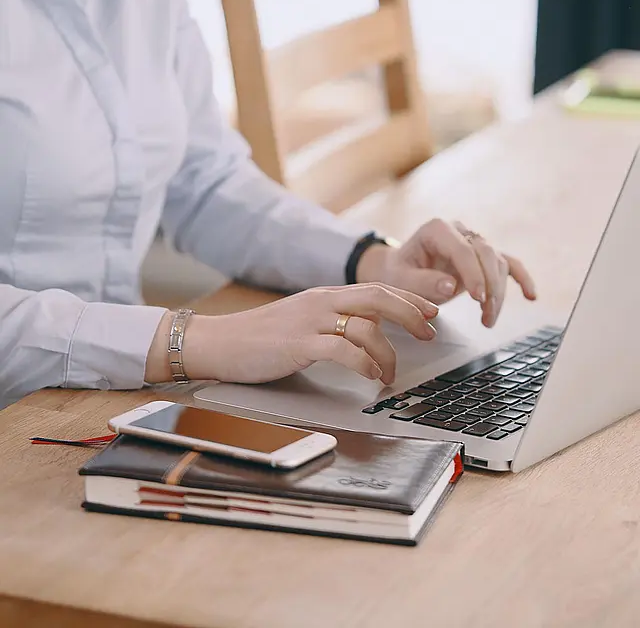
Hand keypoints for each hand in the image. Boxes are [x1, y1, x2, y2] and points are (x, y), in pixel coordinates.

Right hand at [145, 284, 437, 386]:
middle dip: (411, 314)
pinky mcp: (299, 345)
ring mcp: (310, 321)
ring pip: (366, 328)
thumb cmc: (260, 337)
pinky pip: (344, 351)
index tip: (431, 310)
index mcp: (324, 295)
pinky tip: (371, 376)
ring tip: (391, 374)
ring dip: (388, 354)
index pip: (376, 288)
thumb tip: (369, 331)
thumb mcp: (303, 320)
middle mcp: (321, 301)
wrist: (219, 342)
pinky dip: (364, 364)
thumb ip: (334, 320)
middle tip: (430, 333)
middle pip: (379, 298)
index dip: (408, 299)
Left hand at [356, 219, 535, 327]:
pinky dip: (521, 278)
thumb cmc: (398, 273)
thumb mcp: (401, 280)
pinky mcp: (482, 257)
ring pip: (497, 262)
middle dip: (490, 285)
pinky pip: (508, 263)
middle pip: (486, 253)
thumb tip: (451, 285)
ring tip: (488, 319)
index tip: (477, 298)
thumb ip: (422, 282)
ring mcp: (472, 242)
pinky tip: (531, 295)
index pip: (463, 249)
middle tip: (486, 313)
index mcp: (436, 230)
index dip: (474, 273)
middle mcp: (458, 231)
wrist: (399, 270)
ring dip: (498, 292)